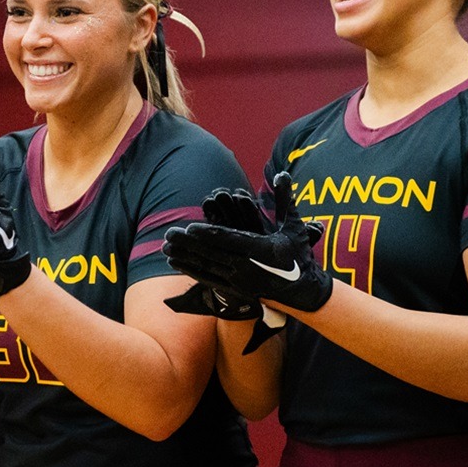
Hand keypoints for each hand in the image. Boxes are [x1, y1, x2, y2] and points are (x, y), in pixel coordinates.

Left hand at [162, 172, 331, 312]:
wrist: (302, 293)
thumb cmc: (298, 256)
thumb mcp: (294, 226)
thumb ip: (285, 199)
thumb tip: (282, 173)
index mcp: (261, 250)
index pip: (230, 240)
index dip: (208, 234)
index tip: (190, 226)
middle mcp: (248, 268)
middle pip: (212, 254)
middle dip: (188, 244)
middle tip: (168, 234)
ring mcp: (239, 281)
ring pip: (206, 267)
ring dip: (184, 257)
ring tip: (165, 248)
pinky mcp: (234, 290)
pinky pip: (207, 279)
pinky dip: (190, 270)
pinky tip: (176, 263)